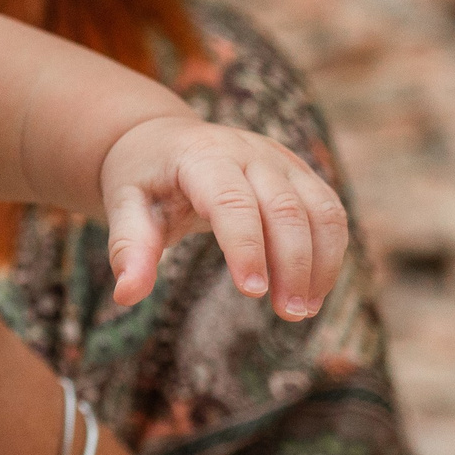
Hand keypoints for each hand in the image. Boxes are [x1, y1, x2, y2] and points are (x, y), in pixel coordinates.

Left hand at [99, 117, 346, 317]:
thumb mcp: (124, 205)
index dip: (246, 245)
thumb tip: (126, 296)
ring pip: (320, 209)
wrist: (163, 140)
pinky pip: (330, 211)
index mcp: (200, 155)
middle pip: (285, 207)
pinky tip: (314, 291)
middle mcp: (247, 151)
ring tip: (303, 311)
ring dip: (320, 263)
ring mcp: (279, 159)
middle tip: (288, 314)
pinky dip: (330, 253)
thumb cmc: (143, 178)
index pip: (232, 200)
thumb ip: (128, 247)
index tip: (253, 293)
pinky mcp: (298, 172)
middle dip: (292, 264)